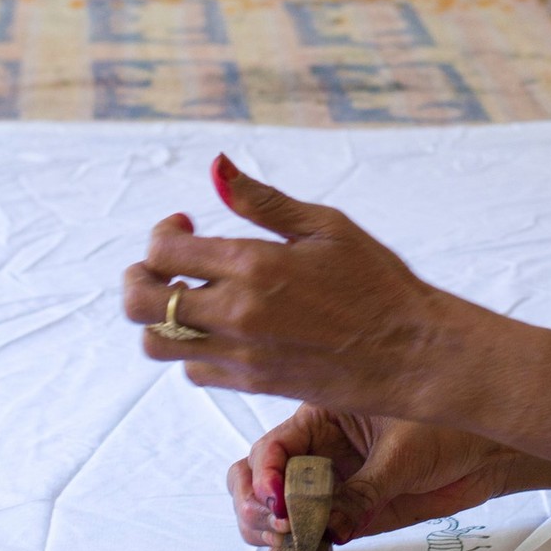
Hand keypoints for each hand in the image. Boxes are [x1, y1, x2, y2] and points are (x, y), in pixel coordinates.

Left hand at [123, 154, 494, 419]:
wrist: (412, 351)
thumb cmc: (379, 282)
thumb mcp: (328, 227)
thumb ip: (264, 201)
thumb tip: (217, 166)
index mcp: (255, 265)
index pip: (164, 251)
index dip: (163, 233)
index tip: (186, 225)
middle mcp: (237, 313)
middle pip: (140, 302)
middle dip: (139, 277)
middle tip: (162, 266)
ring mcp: (241, 354)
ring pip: (157, 343)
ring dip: (162, 318)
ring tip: (192, 300)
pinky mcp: (252, 383)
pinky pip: (193, 370)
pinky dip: (192, 349)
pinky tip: (222, 329)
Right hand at [230, 403, 515, 550]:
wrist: (490, 453)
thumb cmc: (451, 428)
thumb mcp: (403, 453)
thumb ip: (363, 491)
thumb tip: (327, 529)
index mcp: (323, 415)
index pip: (272, 446)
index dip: (264, 475)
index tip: (278, 502)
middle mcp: (317, 450)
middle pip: (255, 480)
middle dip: (257, 507)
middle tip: (284, 528)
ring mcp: (327, 485)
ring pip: (272, 512)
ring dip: (265, 533)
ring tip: (289, 548)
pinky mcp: (343, 514)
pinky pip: (305, 534)